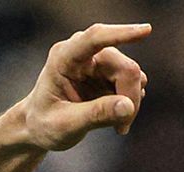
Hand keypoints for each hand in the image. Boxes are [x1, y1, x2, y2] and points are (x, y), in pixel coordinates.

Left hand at [19, 23, 150, 151]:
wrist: (39, 127)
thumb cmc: (44, 124)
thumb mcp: (66, 125)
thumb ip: (96, 115)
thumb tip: (128, 106)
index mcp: (64, 58)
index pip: (94, 38)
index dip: (120, 34)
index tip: (145, 31)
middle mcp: (84, 54)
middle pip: (124, 67)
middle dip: (129, 98)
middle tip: (122, 127)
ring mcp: (99, 62)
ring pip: (133, 75)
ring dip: (131, 103)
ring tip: (117, 126)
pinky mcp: (110, 73)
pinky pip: (134, 83)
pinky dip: (130, 103)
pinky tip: (117, 119)